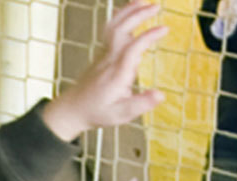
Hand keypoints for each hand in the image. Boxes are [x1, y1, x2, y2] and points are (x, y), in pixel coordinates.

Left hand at [39, 2, 167, 140]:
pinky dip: (120, 17)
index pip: (133, 48)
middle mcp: (109, 60)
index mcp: (117, 73)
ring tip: (142, 1)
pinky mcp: (101, 53)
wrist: (72, 110)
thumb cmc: (97, 112)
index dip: (148, 36)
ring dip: (128, 11)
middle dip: (138, 15)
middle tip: (156, 7)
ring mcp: (103, 54)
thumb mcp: (121, 115)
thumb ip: (141, 104)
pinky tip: (129, 11)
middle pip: (121, 30)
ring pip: (113, 26)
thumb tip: (160, 95)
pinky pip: (110, 30)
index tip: (164, 28)